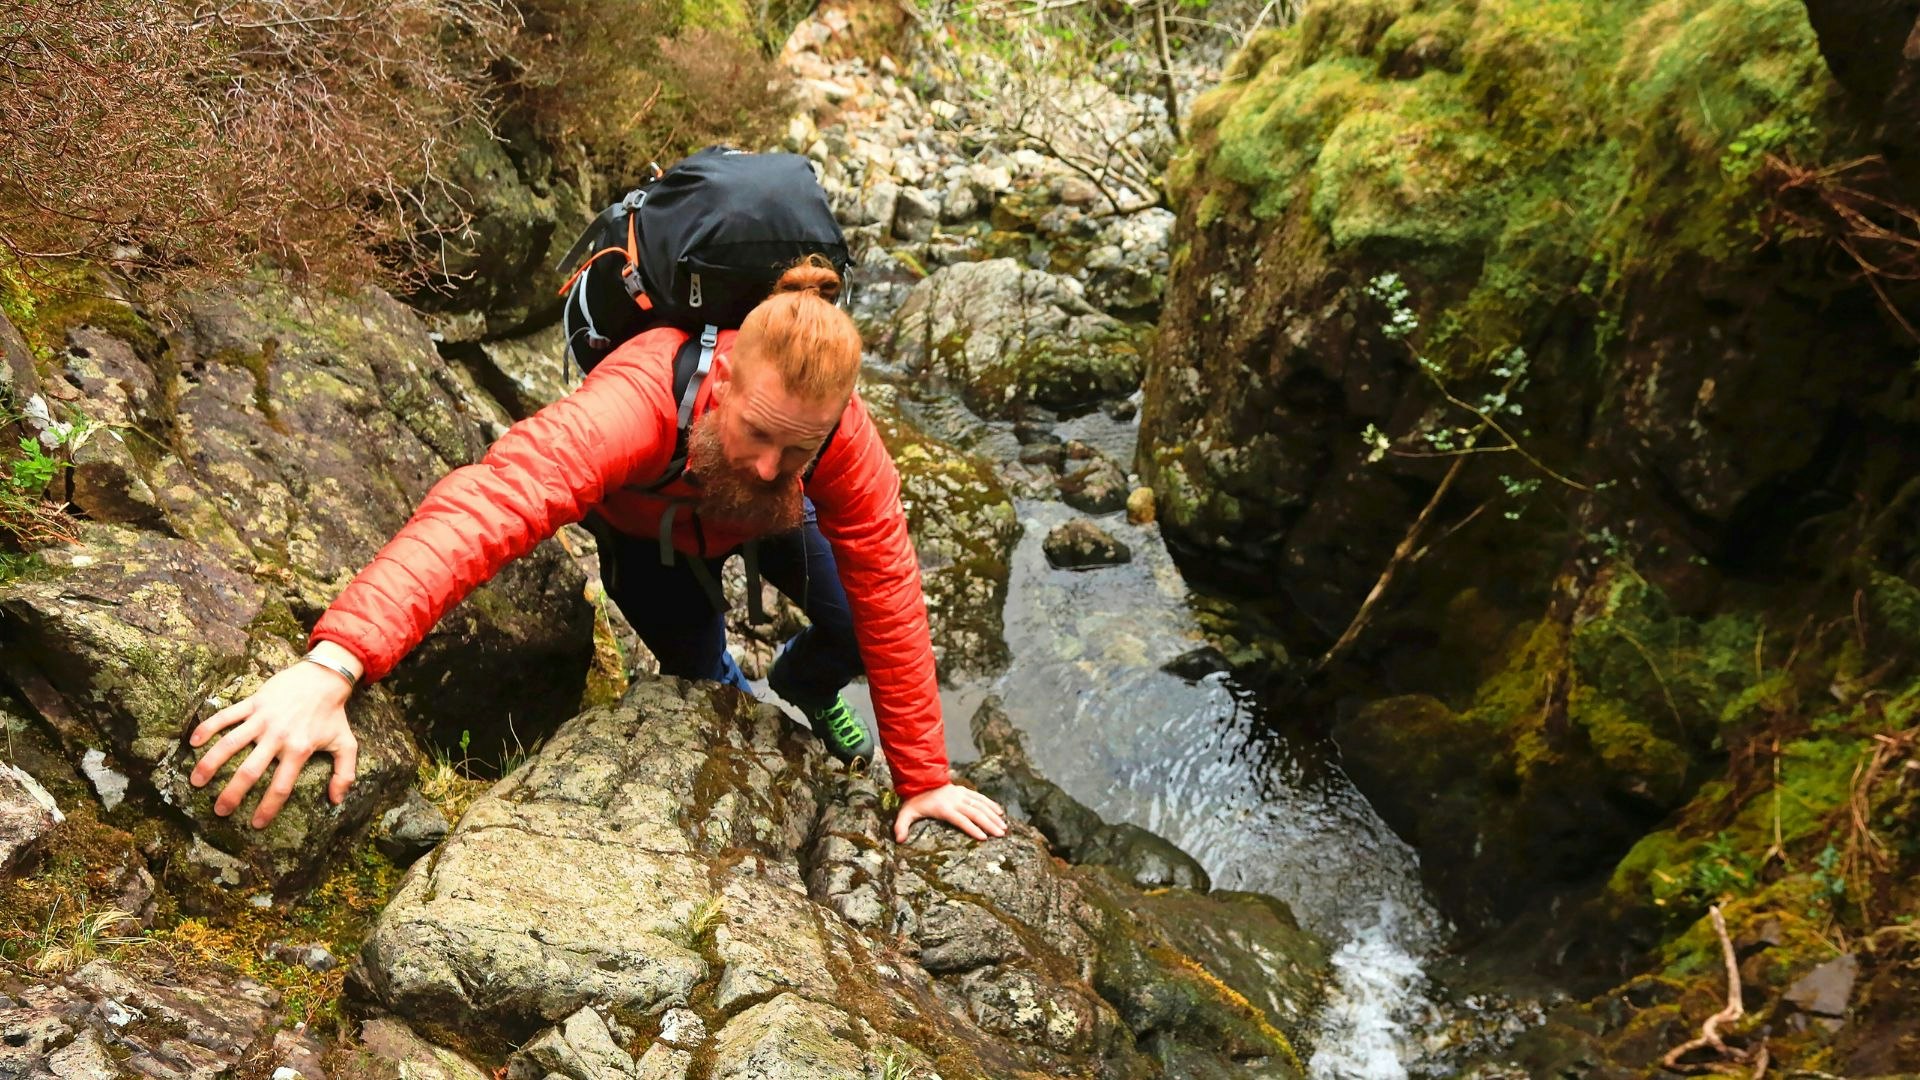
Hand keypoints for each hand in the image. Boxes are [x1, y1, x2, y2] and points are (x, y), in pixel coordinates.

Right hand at [188, 648, 360, 828]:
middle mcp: (278, 737)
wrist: (324, 676)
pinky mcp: (253, 703)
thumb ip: (344, 773)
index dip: (268, 807)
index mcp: (299, 749)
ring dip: (210, 763)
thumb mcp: (346, 743)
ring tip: (196, 782)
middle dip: (231, 794)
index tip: (255, 824)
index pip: (281, 786)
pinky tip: (193, 742)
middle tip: (219, 811)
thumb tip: (337, 800)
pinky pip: (226, 716)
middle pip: (249, 771)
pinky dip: (208, 728)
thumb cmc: (333, 713)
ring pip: (229, 744)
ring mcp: (262, 719)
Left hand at [893, 783, 1007, 842]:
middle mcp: (955, 800)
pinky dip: (991, 804)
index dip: (972, 829)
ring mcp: (961, 794)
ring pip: (980, 805)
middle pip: (975, 813)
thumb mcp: (905, 813)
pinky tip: (1000, 812)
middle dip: (989, 824)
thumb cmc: (914, 801)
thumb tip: (899, 840)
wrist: (920, 779)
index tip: (984, 838)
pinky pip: (980, 797)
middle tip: (1000, 834)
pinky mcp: (964, 791)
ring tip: (1004, 827)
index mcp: (943, 808)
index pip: (960, 820)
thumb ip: (901, 826)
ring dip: (993, 816)